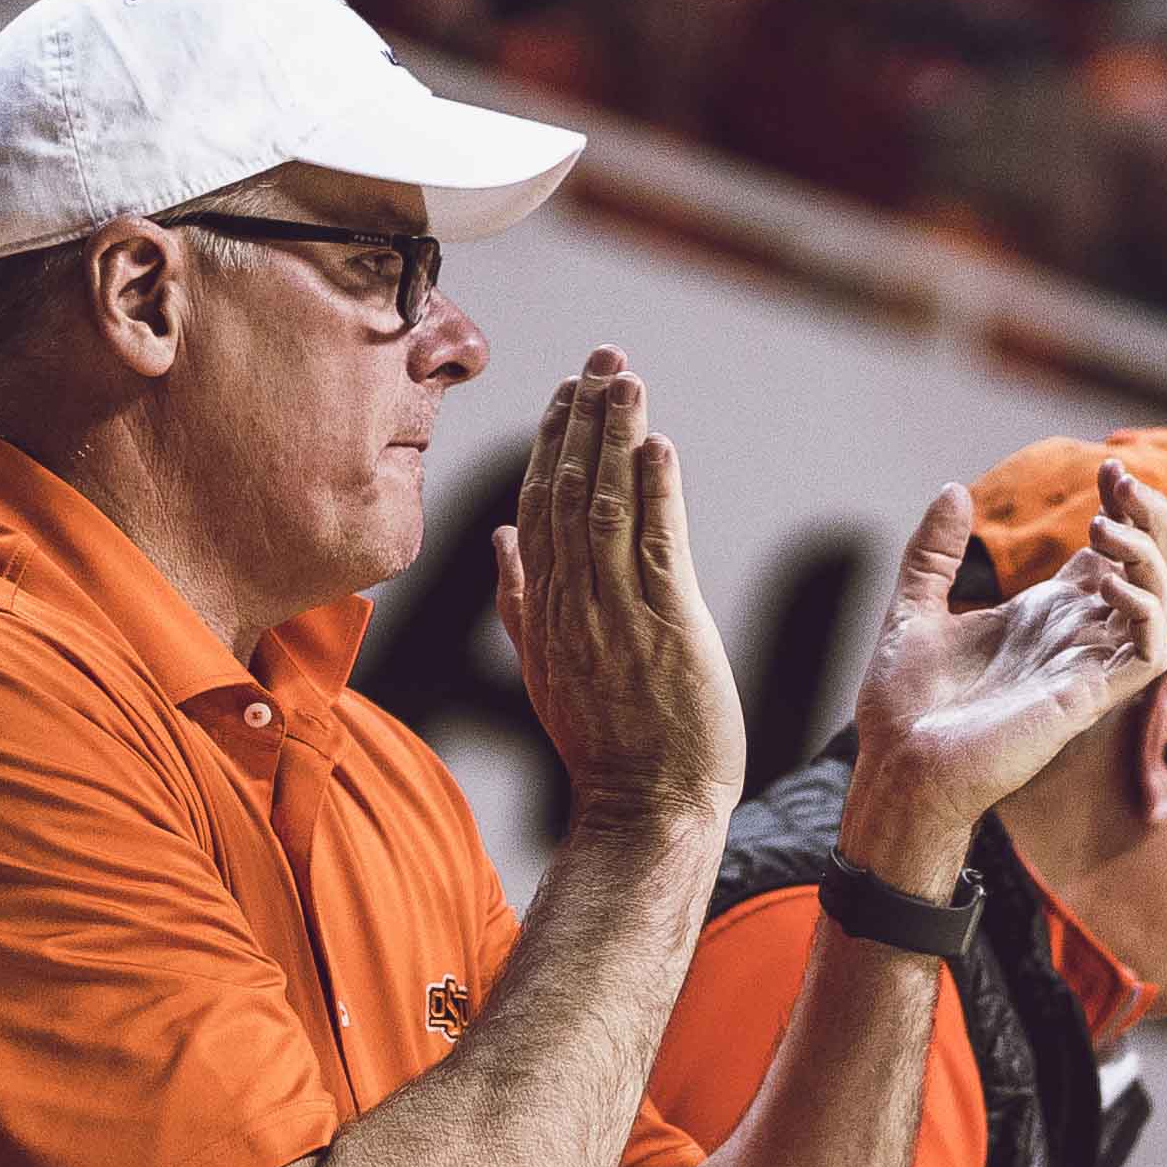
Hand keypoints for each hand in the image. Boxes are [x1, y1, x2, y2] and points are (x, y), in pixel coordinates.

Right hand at [494, 352, 744, 838]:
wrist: (644, 810)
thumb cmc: (607, 746)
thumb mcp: (545, 668)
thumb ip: (520, 599)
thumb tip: (502, 539)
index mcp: (543, 609)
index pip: (538, 507)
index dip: (550, 443)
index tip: (566, 391)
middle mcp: (571, 603)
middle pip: (566, 492)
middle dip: (584, 418)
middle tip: (601, 357)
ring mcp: (614, 613)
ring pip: (605, 506)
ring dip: (617, 436)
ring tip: (626, 378)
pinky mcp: (664, 626)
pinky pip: (654, 545)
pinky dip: (655, 492)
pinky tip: (657, 446)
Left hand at [835, 462, 1166, 891]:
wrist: (896, 767)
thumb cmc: (905, 707)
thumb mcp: (912, 609)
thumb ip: (934, 552)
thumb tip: (954, 489)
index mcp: (1044, 616)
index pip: (1113, 554)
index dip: (1123, 508)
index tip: (1108, 468)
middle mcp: (1075, 637)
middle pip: (1151, 569)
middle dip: (1150, 519)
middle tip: (1122, 481)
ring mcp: (1086, 667)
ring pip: (1163, 603)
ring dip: (1148, 555)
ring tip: (1102, 527)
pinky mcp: (1088, 697)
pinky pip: (1147, 649)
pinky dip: (1141, 607)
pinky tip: (1103, 580)